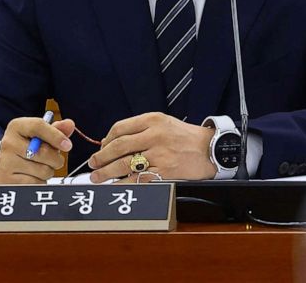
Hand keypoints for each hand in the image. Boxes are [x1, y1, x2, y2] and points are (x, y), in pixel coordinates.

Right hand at [0, 117, 74, 183]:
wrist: (7, 165)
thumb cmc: (28, 147)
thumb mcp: (40, 135)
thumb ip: (56, 130)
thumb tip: (69, 124)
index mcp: (17, 127)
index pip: (38, 126)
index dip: (56, 136)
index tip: (67, 145)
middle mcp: (9, 143)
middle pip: (44, 152)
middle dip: (55, 158)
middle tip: (53, 159)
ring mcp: (7, 162)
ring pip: (43, 170)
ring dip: (48, 171)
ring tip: (40, 167)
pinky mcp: (9, 180)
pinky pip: (37, 183)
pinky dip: (40, 182)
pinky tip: (33, 176)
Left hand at [89, 112, 215, 182]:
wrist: (212, 149)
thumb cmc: (186, 137)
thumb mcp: (163, 123)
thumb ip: (138, 129)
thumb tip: (111, 142)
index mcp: (152, 120)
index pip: (120, 128)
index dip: (106, 140)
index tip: (101, 148)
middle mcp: (154, 135)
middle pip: (118, 146)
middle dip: (101, 157)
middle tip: (92, 165)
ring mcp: (159, 154)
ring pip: (125, 164)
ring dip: (107, 173)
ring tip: (97, 178)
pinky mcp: (165, 172)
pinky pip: (138, 179)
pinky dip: (124, 183)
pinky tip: (116, 186)